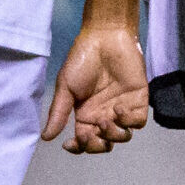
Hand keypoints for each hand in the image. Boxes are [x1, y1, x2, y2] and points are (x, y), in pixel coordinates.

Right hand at [44, 22, 148, 152]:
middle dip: (96, 145)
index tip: (68, 144)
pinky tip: (117, 108)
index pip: (84, 141)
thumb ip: (59, 113)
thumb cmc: (82, 59)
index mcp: (85, 114)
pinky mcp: (139, 99)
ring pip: (123, 136)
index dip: (78, 148)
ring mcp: (122, 108)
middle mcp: (104, 114)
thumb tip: (45, 137)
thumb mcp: (65, 87)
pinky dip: (128, 121)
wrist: (104, 37)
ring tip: (104, 120)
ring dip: (113, 135)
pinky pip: (138, 121)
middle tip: (88, 133)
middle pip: (104, 144)